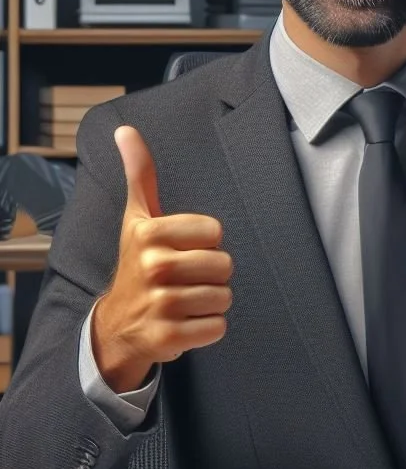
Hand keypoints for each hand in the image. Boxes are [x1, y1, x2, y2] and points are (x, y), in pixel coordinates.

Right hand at [91, 125, 231, 392]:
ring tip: (185, 300)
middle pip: (225, 265)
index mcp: (149, 233)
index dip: (205, 242)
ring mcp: (159, 305)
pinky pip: (218, 327)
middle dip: (212, 274)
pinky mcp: (168, 338)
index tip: (182, 249)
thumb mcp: (138, 217)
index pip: (216, 231)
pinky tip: (185, 322)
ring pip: (224, 297)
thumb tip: (126, 130)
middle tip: (186, 278)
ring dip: (211, 301)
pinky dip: (208, 328)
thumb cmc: (137, 263)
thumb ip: (140, 174)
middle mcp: (152, 267)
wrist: (116, 324)